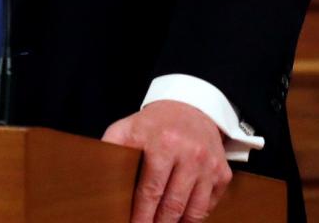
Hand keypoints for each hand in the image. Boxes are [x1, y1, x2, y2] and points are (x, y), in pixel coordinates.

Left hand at [103, 100, 232, 222]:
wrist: (191, 108)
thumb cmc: (154, 124)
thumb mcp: (128, 127)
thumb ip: (111, 147)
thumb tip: (95, 173)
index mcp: (163, 143)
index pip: (150, 190)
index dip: (140, 215)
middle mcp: (190, 154)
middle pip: (172, 205)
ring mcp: (209, 165)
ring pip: (193, 211)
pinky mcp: (223, 173)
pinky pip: (208, 206)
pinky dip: (194, 217)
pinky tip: (181, 219)